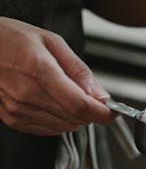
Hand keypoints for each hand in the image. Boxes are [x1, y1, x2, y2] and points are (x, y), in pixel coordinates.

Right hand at [0, 17, 113, 135]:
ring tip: (62, 93)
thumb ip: (78, 70)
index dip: (102, 113)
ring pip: (64, 127)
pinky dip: (57, 120)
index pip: (81, 106)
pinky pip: (48, 130)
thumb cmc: (9, 38)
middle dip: (89, 111)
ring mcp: (19, 110)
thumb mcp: (50, 41)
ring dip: (73, 116)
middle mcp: (28, 95)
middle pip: (75, 119)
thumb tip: (101, 95)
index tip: (113, 112)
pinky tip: (49, 101)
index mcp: (40, 71)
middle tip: (86, 95)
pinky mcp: (13, 120)